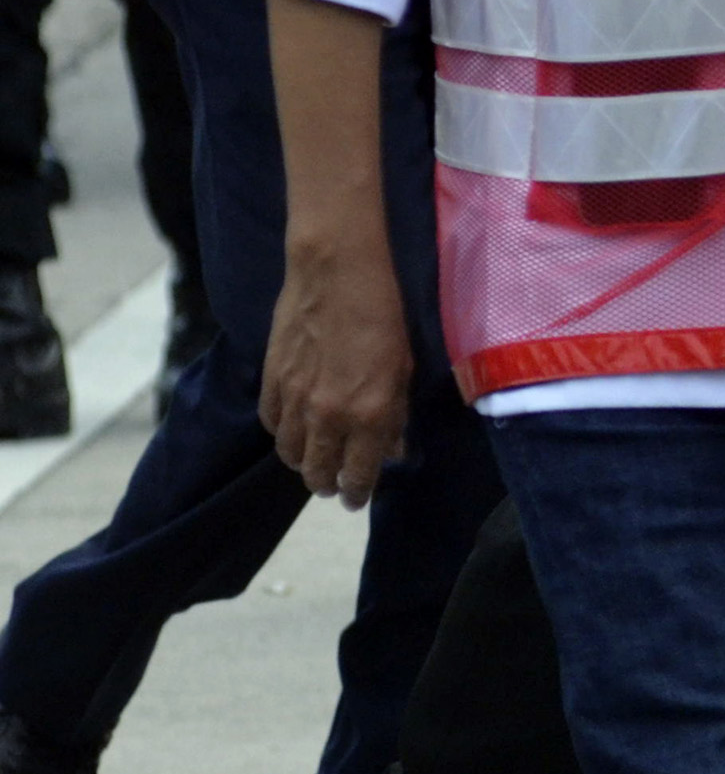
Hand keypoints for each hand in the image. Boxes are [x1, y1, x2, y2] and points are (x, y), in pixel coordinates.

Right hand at [260, 225, 411, 507]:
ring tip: (312, 463)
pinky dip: (282, 434)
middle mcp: (328, 415)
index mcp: (368, 415)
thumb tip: (393, 450)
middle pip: (318, 472)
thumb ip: (395, 415)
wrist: (337, 274)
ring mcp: (295, 400)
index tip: (355, 499)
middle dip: (327, 485)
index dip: (356, 493)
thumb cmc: (384, 315)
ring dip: (302, 463)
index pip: (358, 475)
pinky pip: (271, 424)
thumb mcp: (404, 369)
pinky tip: (292, 431)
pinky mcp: (271, 381)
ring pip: (290, 453)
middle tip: (332, 486)